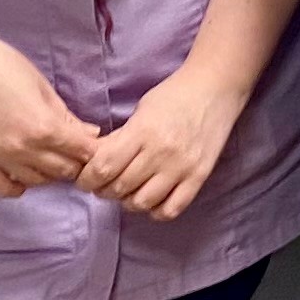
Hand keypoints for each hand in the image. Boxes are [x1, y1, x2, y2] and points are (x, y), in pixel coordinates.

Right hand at [0, 35, 103, 200]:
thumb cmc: (1, 64)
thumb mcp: (42, 86)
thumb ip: (66, 115)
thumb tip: (90, 134)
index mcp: (43, 127)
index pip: (82, 152)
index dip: (92, 149)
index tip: (92, 143)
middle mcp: (23, 150)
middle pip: (64, 171)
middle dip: (75, 161)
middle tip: (74, 148)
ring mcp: (0, 160)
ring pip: (39, 181)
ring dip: (50, 171)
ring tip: (50, 154)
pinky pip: (7, 188)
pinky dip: (20, 184)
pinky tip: (24, 169)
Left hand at [79, 60, 246, 221]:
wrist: (215, 88)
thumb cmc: (173, 96)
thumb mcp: (140, 111)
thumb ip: (120, 138)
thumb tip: (94, 163)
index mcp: (142, 131)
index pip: (103, 167)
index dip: (87, 179)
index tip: (84, 179)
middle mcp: (161, 152)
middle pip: (119, 187)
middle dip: (103, 190)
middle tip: (101, 185)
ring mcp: (182, 167)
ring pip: (142, 203)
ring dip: (127, 201)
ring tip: (125, 192)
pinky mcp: (199, 177)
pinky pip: (171, 209)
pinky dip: (155, 211)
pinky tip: (150, 199)